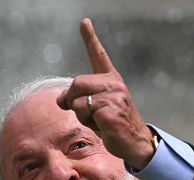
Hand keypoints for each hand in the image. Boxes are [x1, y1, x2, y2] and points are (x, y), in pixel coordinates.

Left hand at [57, 18, 155, 169]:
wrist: (133, 142)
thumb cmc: (112, 124)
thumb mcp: (92, 109)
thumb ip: (76, 98)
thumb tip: (59, 98)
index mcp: (111, 79)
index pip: (98, 55)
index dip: (90, 38)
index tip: (84, 22)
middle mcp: (114, 84)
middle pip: (76, 83)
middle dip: (72, 99)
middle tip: (84, 112)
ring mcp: (114, 97)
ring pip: (78, 101)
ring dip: (81, 115)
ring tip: (97, 120)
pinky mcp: (111, 111)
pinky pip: (84, 112)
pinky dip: (89, 122)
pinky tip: (103, 126)